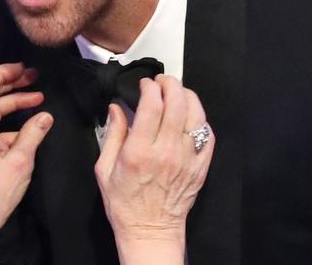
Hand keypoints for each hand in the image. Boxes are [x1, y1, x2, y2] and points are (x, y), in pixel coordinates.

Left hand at [0, 63, 52, 263]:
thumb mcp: (20, 162)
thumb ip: (33, 134)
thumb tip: (45, 116)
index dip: (5, 72)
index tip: (24, 68)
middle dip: (13, 85)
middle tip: (35, 78)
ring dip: (12, 103)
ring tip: (38, 99)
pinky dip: (6, 123)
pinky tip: (28, 127)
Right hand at [94, 75, 213, 264]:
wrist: (150, 230)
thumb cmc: (124, 202)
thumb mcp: (104, 168)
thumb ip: (112, 134)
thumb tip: (116, 107)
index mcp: (139, 151)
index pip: (152, 105)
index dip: (149, 87)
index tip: (144, 84)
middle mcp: (166, 151)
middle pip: (177, 103)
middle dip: (170, 84)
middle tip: (162, 82)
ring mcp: (187, 158)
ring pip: (196, 115)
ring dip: (187, 96)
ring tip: (177, 93)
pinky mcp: (200, 167)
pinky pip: (207, 134)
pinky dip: (200, 118)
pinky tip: (190, 115)